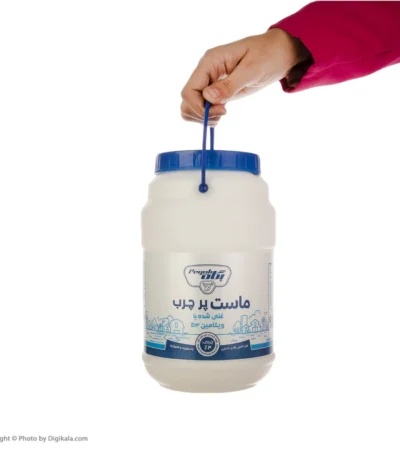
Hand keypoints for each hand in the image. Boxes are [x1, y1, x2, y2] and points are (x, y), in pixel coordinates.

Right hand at [181, 28, 301, 124]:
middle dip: (201, 114)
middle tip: (223, 113)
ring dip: (202, 117)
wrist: (279, 53)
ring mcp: (209, 81)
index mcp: (210, 62)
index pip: (189, 90)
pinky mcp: (215, 90)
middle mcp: (205, 71)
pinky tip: (222, 113)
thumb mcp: (252, 70)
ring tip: (222, 115)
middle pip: (187, 100)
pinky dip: (207, 115)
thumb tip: (208, 97)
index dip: (199, 107)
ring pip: (190, 105)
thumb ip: (230, 85)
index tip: (220, 112)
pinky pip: (201, 106)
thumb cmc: (268, 55)